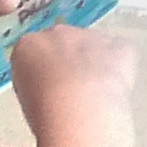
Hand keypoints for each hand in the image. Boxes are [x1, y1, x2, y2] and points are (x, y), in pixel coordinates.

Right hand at [9, 23, 136, 146]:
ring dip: (96, 66)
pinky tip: (117, 89)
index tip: (49, 92)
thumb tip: (48, 89)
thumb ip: (36, 84)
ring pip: (94, 47)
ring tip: (97, 97)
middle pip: (64, 44)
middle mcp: (58, 33)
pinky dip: (121, 68)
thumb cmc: (44, 113)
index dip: (45, 74)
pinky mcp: (120, 45)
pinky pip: (121, 52)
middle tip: (74, 94)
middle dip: (70, 64)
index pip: (35, 53)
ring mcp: (91, 36)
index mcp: (28, 46)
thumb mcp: (25, 99)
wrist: (77, 110)